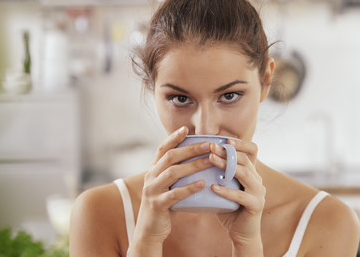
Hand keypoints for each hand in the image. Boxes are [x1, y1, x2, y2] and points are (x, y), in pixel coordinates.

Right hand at [130, 126, 212, 250]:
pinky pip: (174, 194)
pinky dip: (189, 188)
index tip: (185, 128)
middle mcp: (151, 176)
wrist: (150, 230)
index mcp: (153, 170)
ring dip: (193, 165)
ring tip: (209, 161)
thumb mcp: (166, 185)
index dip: (173, 137)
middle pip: (170, 157)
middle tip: (208, 144)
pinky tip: (202, 183)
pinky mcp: (158, 204)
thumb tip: (197, 158)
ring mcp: (153, 190)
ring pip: (173, 172)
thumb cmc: (164, 205)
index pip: (162, 148)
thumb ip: (175, 172)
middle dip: (190, 149)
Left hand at [209, 139, 264, 254]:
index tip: (224, 139)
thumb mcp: (224, 187)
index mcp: (251, 173)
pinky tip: (213, 188)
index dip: (241, 143)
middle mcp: (257, 179)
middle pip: (245, 159)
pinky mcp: (256, 205)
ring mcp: (258, 192)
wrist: (242, 234)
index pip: (252, 151)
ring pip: (244, 173)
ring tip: (211, 160)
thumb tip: (197, 158)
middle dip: (227, 151)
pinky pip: (240, 195)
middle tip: (211, 147)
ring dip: (226, 165)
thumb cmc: (229, 209)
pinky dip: (226, 190)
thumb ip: (218, 174)